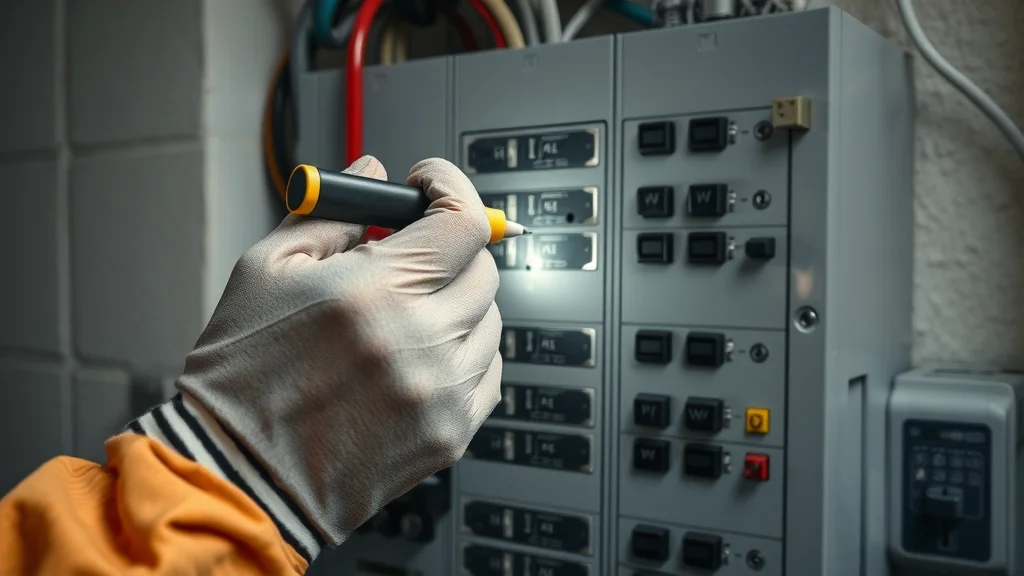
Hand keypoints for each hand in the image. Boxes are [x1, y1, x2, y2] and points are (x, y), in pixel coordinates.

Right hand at [176, 156, 501, 546]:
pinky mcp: (451, 433)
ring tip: (406, 312)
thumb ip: (329, 214)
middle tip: (411, 253)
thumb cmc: (243, 375)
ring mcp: (441, 392)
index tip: (431, 185)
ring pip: (491, 320)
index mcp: (372, 292)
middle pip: (482, 268)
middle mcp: (419, 341)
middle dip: (450, 247)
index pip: (461, 221)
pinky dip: (464, 351)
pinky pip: (489, 371)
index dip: (451, 187)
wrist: (240, 474)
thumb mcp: (266, 271)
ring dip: (458, 301)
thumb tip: (373, 173)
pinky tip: (420, 353)